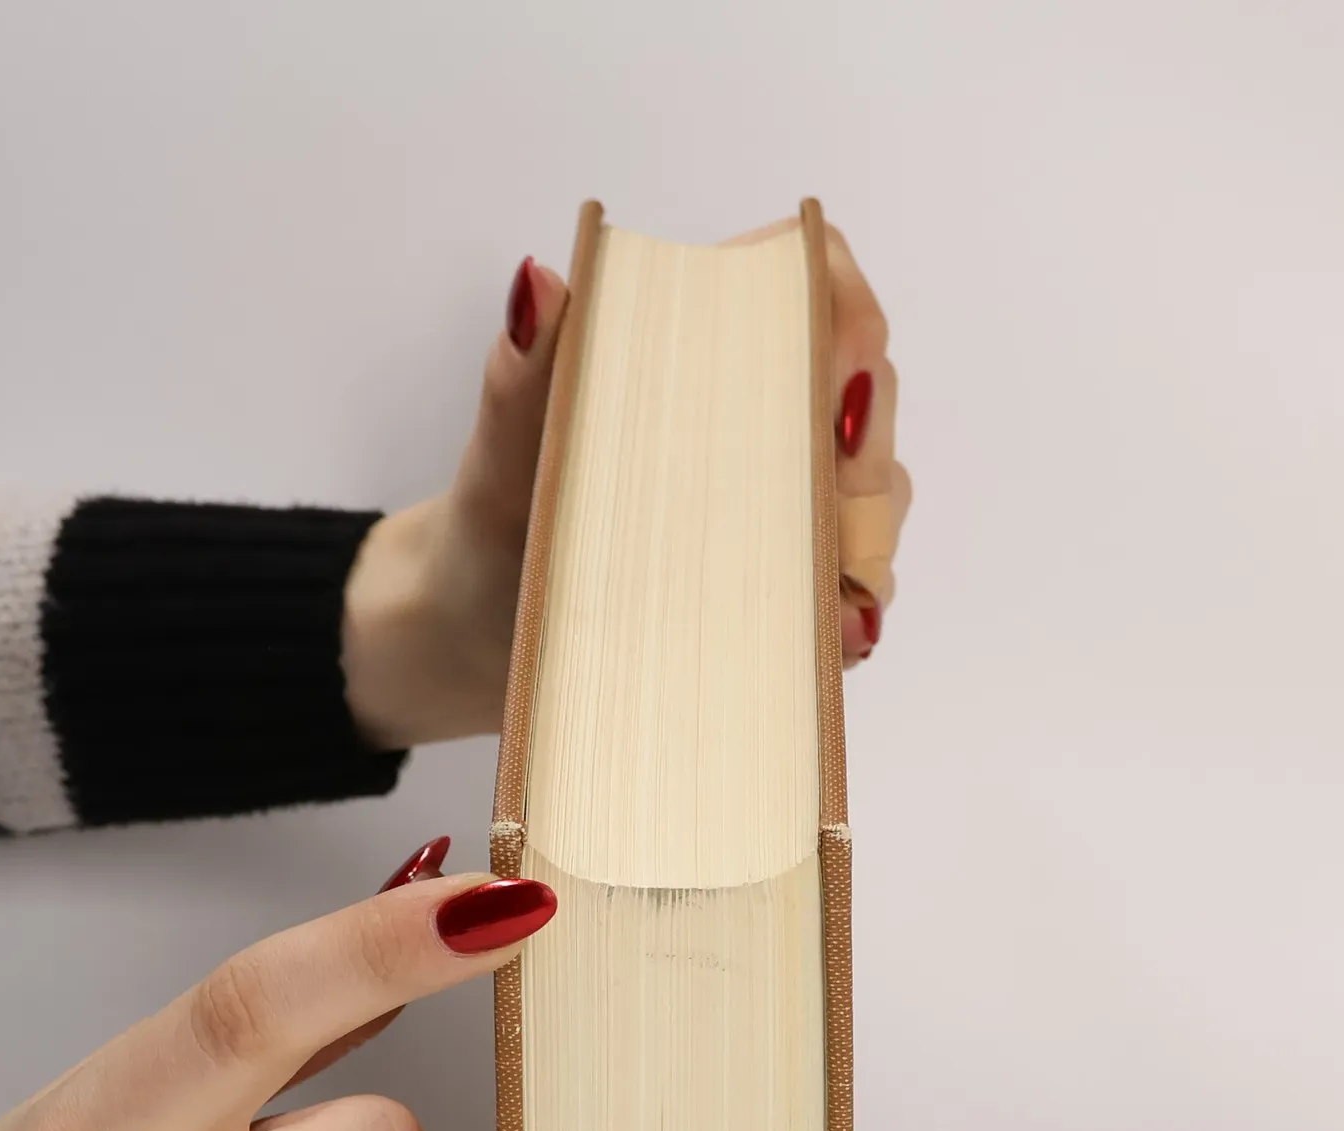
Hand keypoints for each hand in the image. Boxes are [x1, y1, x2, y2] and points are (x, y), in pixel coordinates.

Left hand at [342, 222, 910, 746]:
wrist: (472, 636)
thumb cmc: (487, 530)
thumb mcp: (497, 459)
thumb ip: (519, 372)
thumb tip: (539, 284)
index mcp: (696, 347)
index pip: (811, 277)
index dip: (845, 320)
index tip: (833, 392)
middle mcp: (752, 412)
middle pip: (863, 393)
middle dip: (866, 457)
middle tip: (830, 517)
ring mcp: (775, 500)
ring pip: (871, 496)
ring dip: (865, 543)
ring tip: (837, 605)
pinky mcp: (779, 582)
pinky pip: (850, 584)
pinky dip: (851, 612)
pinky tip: (835, 640)